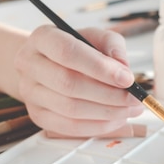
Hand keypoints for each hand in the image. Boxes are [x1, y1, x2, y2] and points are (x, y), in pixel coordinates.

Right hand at [14, 25, 144, 137]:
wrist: (47, 64)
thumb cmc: (74, 49)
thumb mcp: (94, 37)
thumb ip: (111, 45)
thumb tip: (124, 69)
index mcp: (42, 38)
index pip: (68, 52)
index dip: (100, 68)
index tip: (127, 78)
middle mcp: (29, 65)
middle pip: (69, 84)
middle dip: (108, 95)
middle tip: (134, 98)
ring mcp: (30, 93)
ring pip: (70, 109)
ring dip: (107, 113)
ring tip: (130, 109)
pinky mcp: (37, 115)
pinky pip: (69, 127)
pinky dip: (97, 126)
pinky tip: (115, 119)